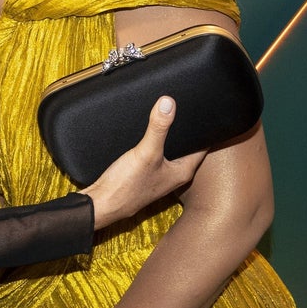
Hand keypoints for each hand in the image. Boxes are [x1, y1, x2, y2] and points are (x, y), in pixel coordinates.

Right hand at [82, 96, 206, 229]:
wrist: (101, 204)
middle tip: (186, 108)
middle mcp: (174, 175)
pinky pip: (155, 155)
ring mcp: (159, 176)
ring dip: (169, 137)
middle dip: (185, 130)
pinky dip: (154, 144)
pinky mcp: (144, 175)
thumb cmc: (127, 186)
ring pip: (170, 151)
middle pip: (186, 147)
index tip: (205, 111)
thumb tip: (169, 102)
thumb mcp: (145, 153)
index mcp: (183, 172)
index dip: (204, 129)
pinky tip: (146, 135)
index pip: (203, 146)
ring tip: (167, 118)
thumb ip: (158, 128)